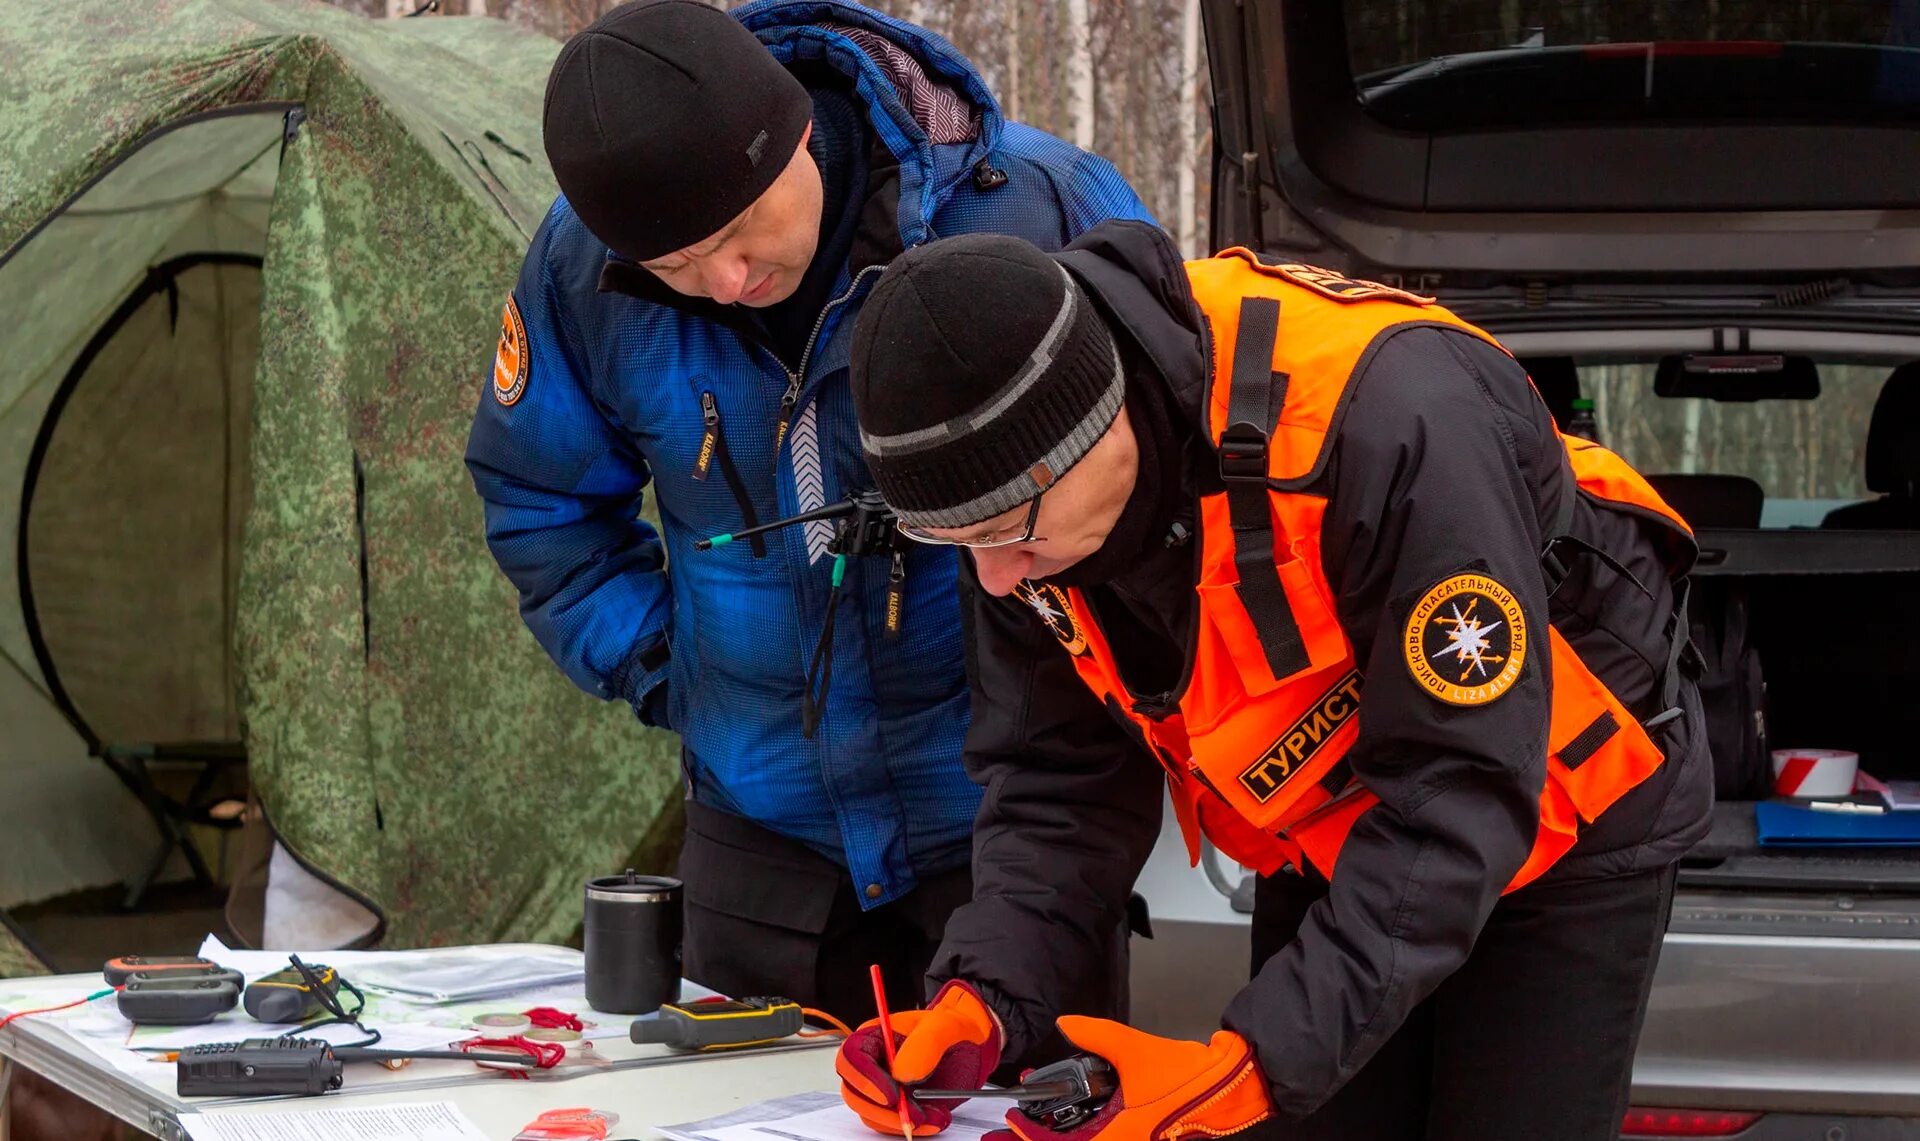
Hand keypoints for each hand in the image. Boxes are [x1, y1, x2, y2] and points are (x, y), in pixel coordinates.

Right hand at [838, 980, 1004, 1134]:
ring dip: (899, 1123)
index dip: (864, 1078)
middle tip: (913, 1115)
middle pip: (854, 1092)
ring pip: (870, 1114)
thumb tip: (900, 1073)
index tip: (891, 1095)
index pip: (851, 1058)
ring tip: (934, 1116)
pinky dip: (913, 1128)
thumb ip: (923, 1046)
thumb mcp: (944, 1029)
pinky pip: (890, 1125)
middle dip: (881, 1110)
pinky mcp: (892, 1108)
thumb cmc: (951, 1032)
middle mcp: (870, 1064)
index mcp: (874, 1036)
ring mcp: (879, 1088)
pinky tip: (936, 1119)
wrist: (969, 1048)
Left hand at [988, 1018, 1270, 1140]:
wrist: (1228, 1086)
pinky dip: (1085, 1130)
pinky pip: (1105, 1138)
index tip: (1014, 1124)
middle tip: (1016, 1126)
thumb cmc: (1189, 1078)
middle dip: (1043, 1138)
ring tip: (1038, 1118)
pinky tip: (1077, 1111)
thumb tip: (1066, 1024)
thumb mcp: (1136, 1050)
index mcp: (1121, 1138)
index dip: (1033, 1138)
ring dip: (1064, 1134)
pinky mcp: (1144, 1137)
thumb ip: (1097, 1035)